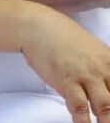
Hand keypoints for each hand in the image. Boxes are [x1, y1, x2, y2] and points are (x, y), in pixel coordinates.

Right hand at [23, 7, 109, 122]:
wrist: (38, 27)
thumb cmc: (62, 38)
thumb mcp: (92, 50)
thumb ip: (103, 67)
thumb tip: (105, 85)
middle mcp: (104, 69)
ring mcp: (86, 76)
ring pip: (106, 106)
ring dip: (106, 120)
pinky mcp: (67, 82)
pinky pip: (80, 107)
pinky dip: (82, 120)